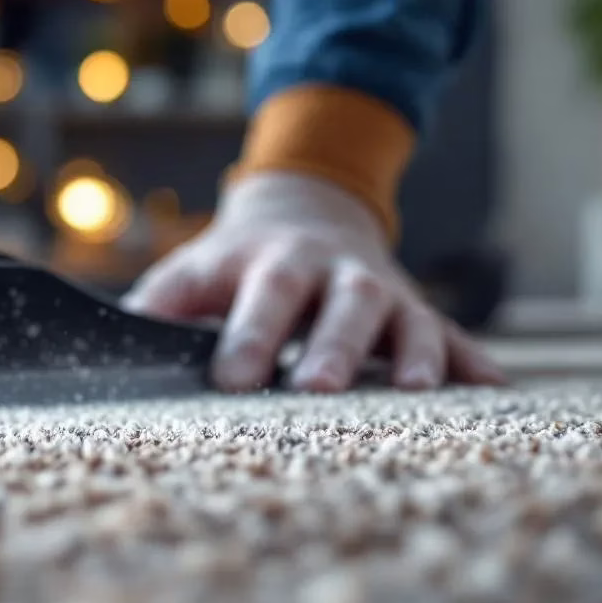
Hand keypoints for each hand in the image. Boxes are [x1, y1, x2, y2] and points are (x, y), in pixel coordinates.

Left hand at [123, 172, 505, 392]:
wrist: (308, 210)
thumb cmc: (239, 262)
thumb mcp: (194, 270)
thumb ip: (158, 303)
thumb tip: (106, 342)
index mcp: (274, 264)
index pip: (260, 299)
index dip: (248, 337)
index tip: (232, 381)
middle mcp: (334, 274)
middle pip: (341, 304)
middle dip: (333, 346)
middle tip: (319, 388)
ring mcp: (382, 292)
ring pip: (406, 317)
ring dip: (413, 352)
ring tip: (415, 392)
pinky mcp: (416, 313)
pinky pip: (453, 337)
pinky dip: (473, 362)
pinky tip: (495, 390)